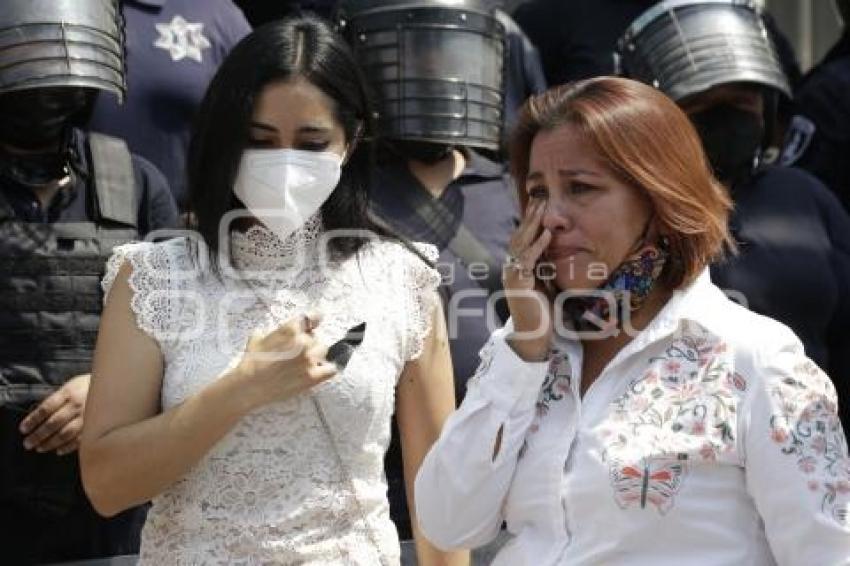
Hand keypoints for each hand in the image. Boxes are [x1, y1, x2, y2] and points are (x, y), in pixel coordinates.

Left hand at [20, 373, 89, 455]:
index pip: (45, 408)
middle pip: (53, 423)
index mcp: (69, 392)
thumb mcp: (73, 385)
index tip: (23, 429)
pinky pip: (79, 440)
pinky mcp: (95, 426)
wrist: (115, 385)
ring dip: (50, 443)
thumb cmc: (89, 385)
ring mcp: (87, 416)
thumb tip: (41, 415)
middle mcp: (77, 405)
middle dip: (38, 435)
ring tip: (40, 448)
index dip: (32, 420)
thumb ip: (59, 398)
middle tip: (27, 443)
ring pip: (65, 434)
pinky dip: (67, 447)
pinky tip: (58, 451)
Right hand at [233, 312, 337, 409]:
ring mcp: (309, 359)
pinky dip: (327, 369)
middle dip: (308, 343)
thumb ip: (273, 331)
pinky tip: (320, 370)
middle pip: (316, 337)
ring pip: (323, 351)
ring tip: (304, 363)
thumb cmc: (252, 362)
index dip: (315, 319)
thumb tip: (276, 330)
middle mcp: (303, 342)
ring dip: (316, 355)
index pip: (312, 318)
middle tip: (298, 352)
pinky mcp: (313, 377)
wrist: (250, 386)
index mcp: (290, 330)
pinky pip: (330, 369)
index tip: (316, 320)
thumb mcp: (258, 338)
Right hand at [503, 197, 552, 360]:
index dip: (529, 221)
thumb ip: (547, 268)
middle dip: (529, 217)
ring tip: (541, 207)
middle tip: (538, 197)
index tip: (538, 205)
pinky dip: (537, 245)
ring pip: (520, 243)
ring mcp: (513, 275)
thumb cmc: (543, 315)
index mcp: (517, 269)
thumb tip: (556, 252)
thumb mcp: (547, 285)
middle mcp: (511, 269)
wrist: (534, 337)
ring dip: (532, 224)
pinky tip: (546, 233)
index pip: (522, 239)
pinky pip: (528, 259)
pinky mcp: (519, 283)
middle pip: (519, 236)